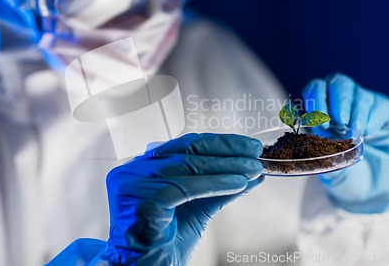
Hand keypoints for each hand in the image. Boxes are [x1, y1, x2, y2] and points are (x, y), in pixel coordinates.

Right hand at [100, 133, 263, 264]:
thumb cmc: (162, 244)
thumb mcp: (198, 208)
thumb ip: (218, 189)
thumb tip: (249, 174)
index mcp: (143, 168)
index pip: (184, 146)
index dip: (219, 143)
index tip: (246, 146)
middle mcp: (134, 171)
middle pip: (186, 150)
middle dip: (226, 150)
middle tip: (254, 152)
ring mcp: (134, 184)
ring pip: (188, 165)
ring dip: (227, 166)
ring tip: (252, 169)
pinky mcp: (142, 201)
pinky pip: (186, 187)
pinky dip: (217, 183)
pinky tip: (238, 184)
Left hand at [302, 73, 388, 212]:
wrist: (377, 187)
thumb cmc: (347, 174)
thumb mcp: (331, 171)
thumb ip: (322, 160)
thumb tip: (311, 153)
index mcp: (322, 111)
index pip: (315, 89)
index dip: (315, 99)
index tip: (319, 122)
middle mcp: (342, 102)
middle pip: (337, 82)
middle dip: (336, 100)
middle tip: (339, 121)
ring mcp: (365, 104)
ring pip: (356, 93)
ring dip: (354, 112)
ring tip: (354, 131)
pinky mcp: (386, 111)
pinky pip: (378, 105)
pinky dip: (372, 119)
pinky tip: (368, 133)